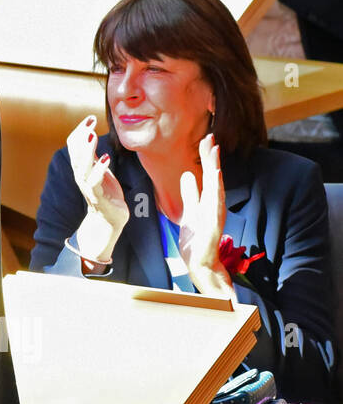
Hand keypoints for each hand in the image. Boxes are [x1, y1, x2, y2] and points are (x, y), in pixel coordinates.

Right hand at [66, 115, 128, 261]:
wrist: (109, 218)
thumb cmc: (105, 192)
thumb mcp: (98, 169)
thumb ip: (92, 155)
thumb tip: (88, 133)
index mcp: (80, 166)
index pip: (73, 144)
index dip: (80, 130)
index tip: (91, 118)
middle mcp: (80, 174)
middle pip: (75, 152)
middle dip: (82, 136)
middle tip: (90, 123)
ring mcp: (87, 185)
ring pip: (82, 165)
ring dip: (87, 149)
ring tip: (93, 135)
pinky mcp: (97, 195)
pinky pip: (94, 181)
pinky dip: (99, 169)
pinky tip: (106, 158)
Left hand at [179, 134, 233, 297]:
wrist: (202, 266)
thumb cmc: (197, 241)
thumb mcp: (189, 212)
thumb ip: (190, 195)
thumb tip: (186, 175)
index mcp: (207, 202)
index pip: (207, 176)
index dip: (206, 158)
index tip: (205, 140)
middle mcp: (214, 206)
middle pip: (213, 178)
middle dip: (211, 158)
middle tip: (209, 137)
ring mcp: (215, 216)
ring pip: (216, 189)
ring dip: (214, 170)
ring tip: (213, 151)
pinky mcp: (214, 227)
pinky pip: (215, 207)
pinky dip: (215, 191)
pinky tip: (215, 178)